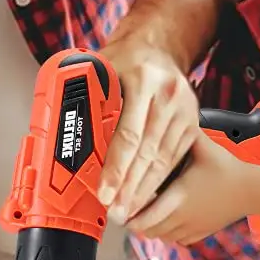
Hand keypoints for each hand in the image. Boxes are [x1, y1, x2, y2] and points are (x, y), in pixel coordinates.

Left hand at [95, 40, 198, 221]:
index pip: (129, 134)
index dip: (116, 168)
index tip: (104, 191)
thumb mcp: (103, 68)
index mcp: (144, 80)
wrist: (158, 48)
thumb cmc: (127, 59)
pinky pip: (174, 158)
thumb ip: (90, 97)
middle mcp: (169, 96)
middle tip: (114, 211)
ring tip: (127, 210)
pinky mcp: (192, 124)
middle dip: (129, 187)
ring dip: (144, 189)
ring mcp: (184, 111)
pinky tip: (146, 195)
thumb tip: (68, 129)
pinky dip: (159, 180)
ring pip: (163, 160)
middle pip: (148, 153)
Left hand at [126, 127, 250, 243]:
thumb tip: (166, 114)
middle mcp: (183, 216)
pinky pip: (175, 240)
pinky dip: (166, 233)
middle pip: (148, 230)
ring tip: (142, 214)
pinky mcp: (200, 233)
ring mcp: (191, 227)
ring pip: (160, 237)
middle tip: (125, 210)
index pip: (145, 216)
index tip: (117, 209)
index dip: (128, 216)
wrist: (251, 190)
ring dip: (150, 228)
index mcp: (179, 196)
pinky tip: (164, 219)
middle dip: (135, 222)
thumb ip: (182, 132)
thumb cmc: (227, 168)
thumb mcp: (203, 146)